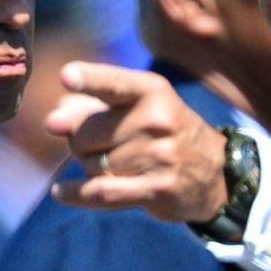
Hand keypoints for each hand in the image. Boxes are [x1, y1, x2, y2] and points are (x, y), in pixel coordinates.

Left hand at [45, 62, 228, 224]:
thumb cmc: (163, 133)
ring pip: (91, 164)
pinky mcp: (157, 189)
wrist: (215, 173)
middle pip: (85, 133)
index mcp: (152, 91)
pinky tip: (60, 191)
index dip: (89, 79)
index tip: (67, 77)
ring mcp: (159, 156)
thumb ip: (92, 106)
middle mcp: (157, 119)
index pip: (114, 84)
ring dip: (90, 168)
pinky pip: (101, 192)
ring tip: (113, 165)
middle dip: (79, 142)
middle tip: (100, 145)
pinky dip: (75, 193)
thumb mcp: (138, 108)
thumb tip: (55, 119)